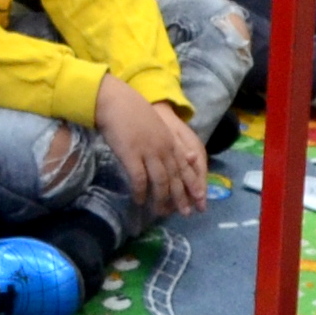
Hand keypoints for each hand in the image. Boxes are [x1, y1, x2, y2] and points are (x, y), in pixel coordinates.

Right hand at [93, 75, 209, 216]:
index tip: (200, 198)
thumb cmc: (134, 113)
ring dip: (161, 199)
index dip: (193, 184)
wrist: (116, 101)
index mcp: (170, 141)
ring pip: (160, 181)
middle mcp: (163, 148)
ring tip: (160, 212)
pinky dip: (140, 192)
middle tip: (185, 213)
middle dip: (182, 197)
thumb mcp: (158, 127)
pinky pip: (139, 179)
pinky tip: (139, 200)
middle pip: (175, 177)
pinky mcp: (132, 155)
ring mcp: (148, 152)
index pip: (186, 167)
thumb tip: (188, 156)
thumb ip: (170, 143)